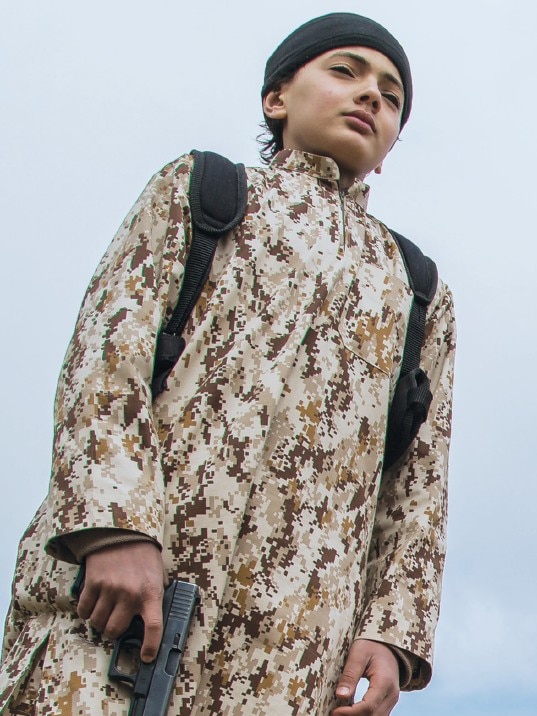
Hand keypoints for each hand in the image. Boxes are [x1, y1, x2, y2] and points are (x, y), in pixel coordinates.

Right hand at [77, 541, 166, 661]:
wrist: (123, 530)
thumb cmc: (143, 554)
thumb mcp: (158, 574)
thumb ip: (155, 595)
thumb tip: (150, 618)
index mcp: (151, 592)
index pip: (153, 627)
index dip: (150, 646)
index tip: (146, 657)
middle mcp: (130, 593)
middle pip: (115, 630)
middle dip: (113, 631)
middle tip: (114, 623)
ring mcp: (110, 588)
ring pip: (97, 622)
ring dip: (98, 621)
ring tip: (103, 611)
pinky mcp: (93, 582)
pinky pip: (84, 610)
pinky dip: (85, 611)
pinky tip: (92, 603)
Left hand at [331, 639, 399, 715]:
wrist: (388, 645)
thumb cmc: (371, 645)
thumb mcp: (358, 653)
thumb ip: (350, 674)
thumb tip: (340, 696)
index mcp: (384, 682)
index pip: (368, 706)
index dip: (350, 713)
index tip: (334, 711)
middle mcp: (391, 694)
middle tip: (334, 713)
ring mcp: (391, 700)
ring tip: (340, 712)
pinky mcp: (388, 701)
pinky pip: (377, 714)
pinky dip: (363, 715)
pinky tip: (349, 712)